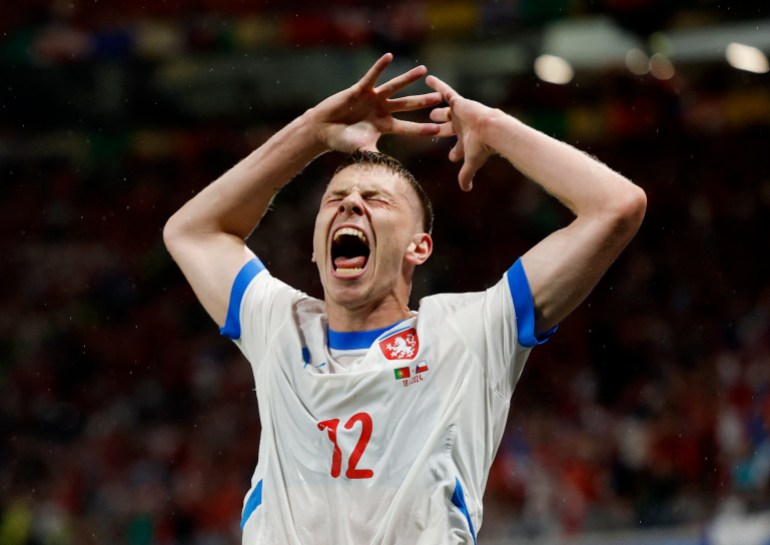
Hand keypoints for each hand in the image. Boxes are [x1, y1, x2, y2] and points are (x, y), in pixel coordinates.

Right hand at [307, 53, 441, 152]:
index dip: (421, 129)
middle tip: (440, 97)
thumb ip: (375, 155)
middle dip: (423, 101)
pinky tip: (389, 56)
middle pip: (407, 105)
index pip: (407, 128)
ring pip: (394, 87)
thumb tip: (388, 170)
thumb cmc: (342, 141)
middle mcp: (382, 110)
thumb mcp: (361, 149)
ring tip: (424, 70)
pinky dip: (379, 67)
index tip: (438, 129)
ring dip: (408, 78)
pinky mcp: (360, 89)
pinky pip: (372, 76)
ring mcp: (373, 98)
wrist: (323, 130)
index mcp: (384, 126)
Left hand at [426, 75, 495, 190]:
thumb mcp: (471, 162)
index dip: (455, 154)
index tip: (452, 157)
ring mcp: (461, 114)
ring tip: (431, 109)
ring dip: (439, 111)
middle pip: (449, 129)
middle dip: (442, 130)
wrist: (492, 130)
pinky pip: (446, 91)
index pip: (458, 149)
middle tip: (434, 128)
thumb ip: (466, 176)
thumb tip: (466, 190)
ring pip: (446, 111)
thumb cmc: (482, 147)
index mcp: (466, 142)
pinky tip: (428, 79)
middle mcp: (463, 127)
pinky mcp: (460, 102)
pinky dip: (438, 85)